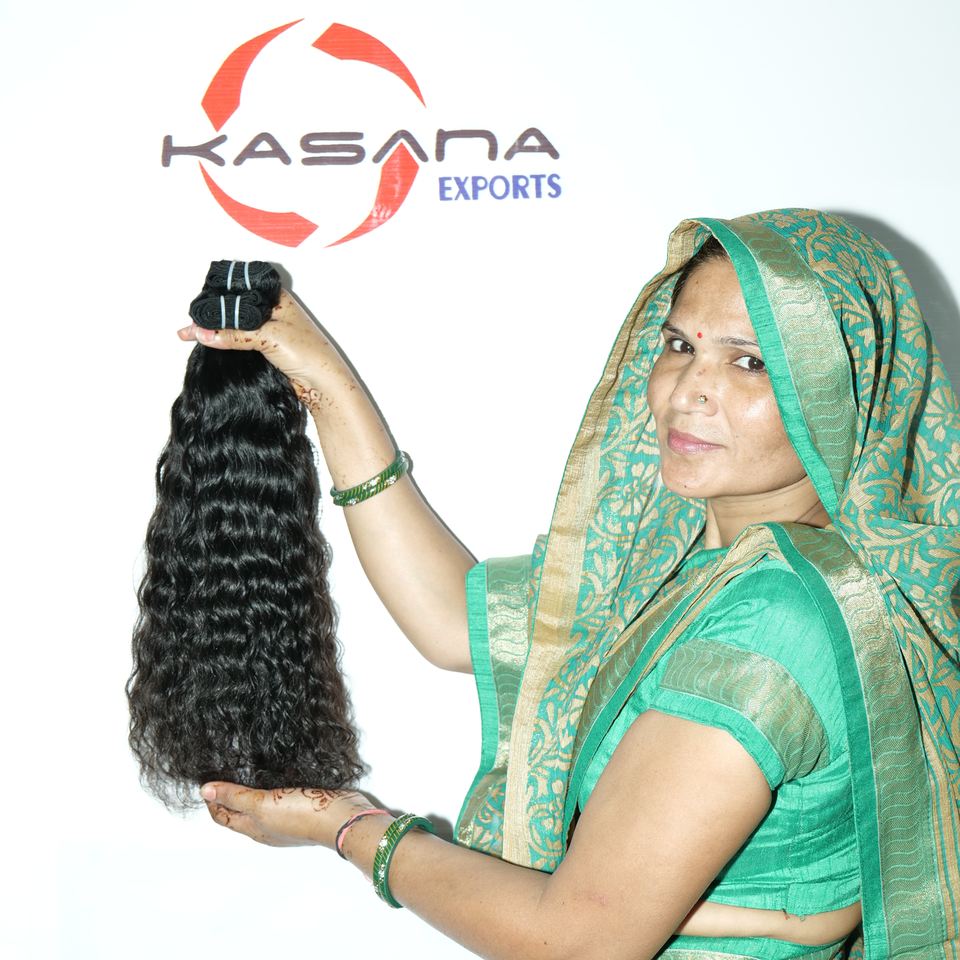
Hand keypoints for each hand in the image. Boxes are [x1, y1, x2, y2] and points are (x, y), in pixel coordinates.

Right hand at [177, 290, 345, 413]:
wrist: (323, 384)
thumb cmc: (309, 353)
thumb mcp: (268, 337)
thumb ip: (234, 334)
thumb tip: (204, 333)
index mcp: (276, 297)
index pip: (240, 290)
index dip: (217, 297)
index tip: (197, 309)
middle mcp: (271, 310)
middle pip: (234, 308)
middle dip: (211, 316)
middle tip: (189, 327)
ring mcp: (269, 328)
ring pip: (235, 325)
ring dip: (215, 330)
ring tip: (191, 335)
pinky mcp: (267, 347)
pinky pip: (239, 340)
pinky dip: (223, 342)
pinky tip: (209, 344)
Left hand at [201, 782, 374, 848]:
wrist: (342, 818)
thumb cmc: (300, 815)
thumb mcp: (262, 805)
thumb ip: (235, 796)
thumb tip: (204, 791)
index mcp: (254, 829)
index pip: (224, 817)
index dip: (212, 801)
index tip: (206, 779)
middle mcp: (268, 826)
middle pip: (241, 812)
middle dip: (229, 794)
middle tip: (224, 768)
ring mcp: (287, 818)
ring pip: (261, 804)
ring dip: (251, 789)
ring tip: (246, 766)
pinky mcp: (304, 806)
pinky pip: (281, 796)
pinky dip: (273, 785)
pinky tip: (277, 772)